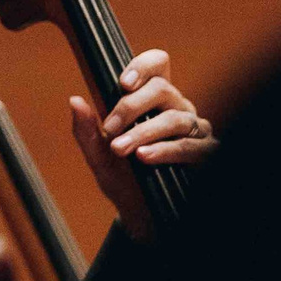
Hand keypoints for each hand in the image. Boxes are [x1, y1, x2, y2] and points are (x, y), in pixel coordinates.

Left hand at [69, 48, 215, 240]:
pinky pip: (191, 146)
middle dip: (132, 106)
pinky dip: (166, 150)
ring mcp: (195, 130)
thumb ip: (87, 131)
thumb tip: (75, 101)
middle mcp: (178, 109)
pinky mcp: (206, 154)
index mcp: (154, 101)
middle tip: (110, 127)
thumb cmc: (123, 179)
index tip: (123, 83)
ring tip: (121, 148)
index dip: (144, 66)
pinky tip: (146, 157)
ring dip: (144, 133)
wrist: (141, 214)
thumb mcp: (99, 157)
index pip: (158, 65)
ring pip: (175, 119)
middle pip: (162, 89)